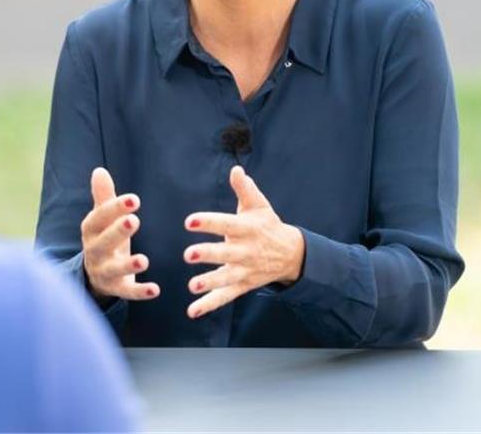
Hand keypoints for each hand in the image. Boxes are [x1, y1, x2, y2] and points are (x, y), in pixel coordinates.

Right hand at [81, 167, 159, 301]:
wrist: (94, 274)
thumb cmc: (104, 237)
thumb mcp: (103, 218)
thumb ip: (103, 197)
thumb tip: (99, 170)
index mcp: (91, 230)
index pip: (100, 217)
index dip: (115, 208)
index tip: (135, 199)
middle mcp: (94, 251)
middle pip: (103, 243)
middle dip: (117, 232)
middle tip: (134, 221)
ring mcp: (103, 272)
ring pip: (113, 270)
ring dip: (127, 265)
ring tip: (144, 260)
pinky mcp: (115, 289)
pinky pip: (126, 292)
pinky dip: (140, 292)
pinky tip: (155, 290)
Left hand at [183, 165, 304, 318]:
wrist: (293, 254)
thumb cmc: (267, 225)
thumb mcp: (258, 205)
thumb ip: (245, 189)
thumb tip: (236, 169)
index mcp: (248, 229)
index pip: (227, 224)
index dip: (208, 222)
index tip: (189, 221)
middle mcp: (246, 251)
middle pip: (226, 253)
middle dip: (208, 254)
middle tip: (188, 254)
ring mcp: (245, 270)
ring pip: (226, 278)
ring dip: (210, 283)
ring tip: (193, 285)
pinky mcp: (243, 285)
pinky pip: (226, 296)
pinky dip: (210, 305)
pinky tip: (193, 311)